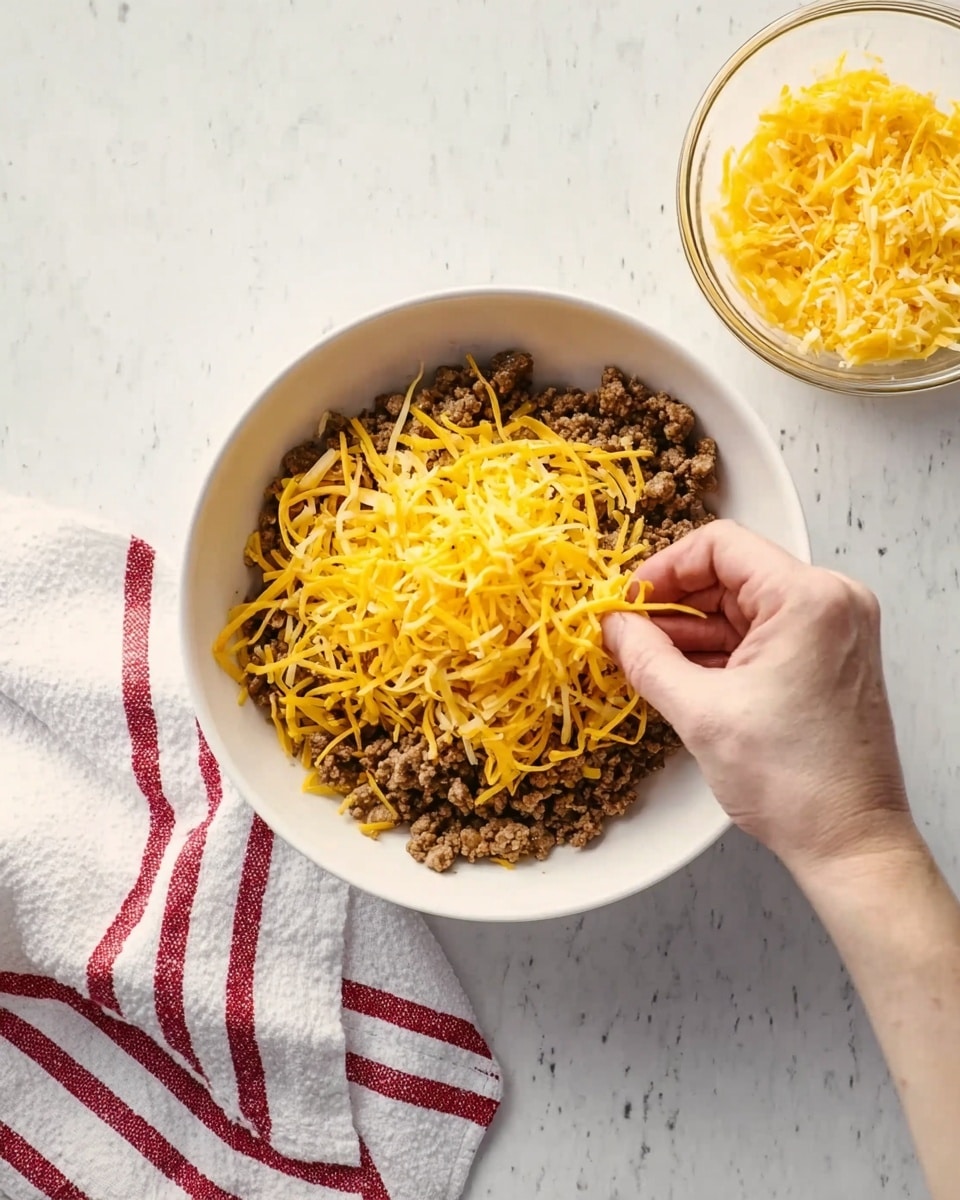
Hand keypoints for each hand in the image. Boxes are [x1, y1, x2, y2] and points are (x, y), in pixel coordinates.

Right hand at [602, 520, 915, 874]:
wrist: (849, 841)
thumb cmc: (794, 782)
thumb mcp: (700, 712)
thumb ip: (646, 657)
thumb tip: (613, 626)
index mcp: (808, 599)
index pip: (721, 546)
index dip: (664, 569)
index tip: (629, 600)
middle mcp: (831, 602)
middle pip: (732, 574)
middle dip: (674, 603)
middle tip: (628, 631)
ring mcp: (834, 631)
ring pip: (744, 606)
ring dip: (693, 629)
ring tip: (646, 658)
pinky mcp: (829, 659)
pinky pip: (762, 635)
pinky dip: (720, 650)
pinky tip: (680, 673)